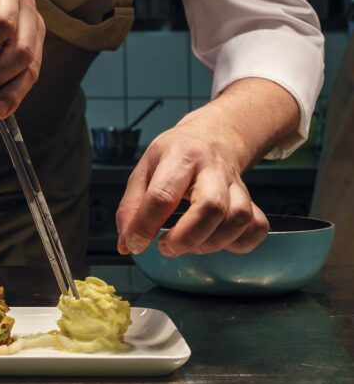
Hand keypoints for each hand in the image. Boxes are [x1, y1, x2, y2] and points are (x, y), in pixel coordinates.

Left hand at [115, 121, 268, 256]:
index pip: (163, 194)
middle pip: (211, 207)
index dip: (146, 225)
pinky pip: (257, 227)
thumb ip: (131, 206)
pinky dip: (240, 243)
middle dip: (186, 237)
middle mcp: (212, 169)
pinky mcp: (252, 200)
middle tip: (166, 246)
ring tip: (190, 244)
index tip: (136, 243)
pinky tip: (218, 240)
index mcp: (179, 156)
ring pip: (238, 218)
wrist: (212, 137)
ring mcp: (236, 184)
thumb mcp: (144, 169)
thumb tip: (127, 243)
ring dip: (212, 242)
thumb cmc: (174, 156)